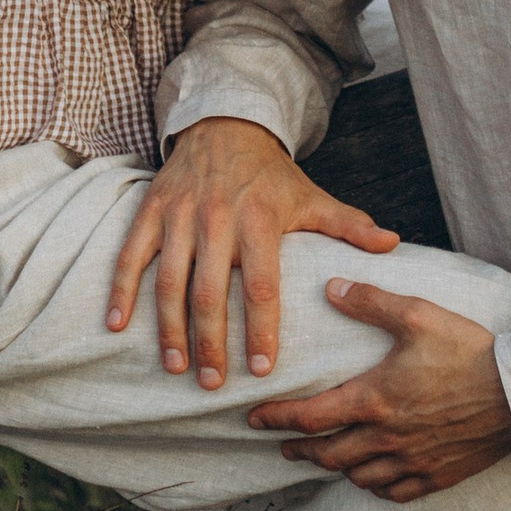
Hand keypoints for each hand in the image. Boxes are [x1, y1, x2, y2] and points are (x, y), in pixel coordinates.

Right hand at [106, 114, 397, 389]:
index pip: (262, 284)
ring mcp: (179, 216)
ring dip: (169, 328)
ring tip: (176, 367)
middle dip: (211, 342)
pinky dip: (121, 291)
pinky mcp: (150, 212)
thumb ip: (349, 225)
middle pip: (211, 291)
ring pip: (169, 280)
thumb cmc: (271, 175)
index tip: (263, 369)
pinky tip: (117, 327)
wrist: (224, 125)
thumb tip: (394, 245)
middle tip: (213, 385)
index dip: (261, 328)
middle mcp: (217, 219)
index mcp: (260, 221)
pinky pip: (130, 256)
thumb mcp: (311, 196)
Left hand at [247, 279, 510, 500]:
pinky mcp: (437, 475)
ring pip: (357, 477)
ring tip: (327, 458)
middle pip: (327, 454)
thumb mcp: (418, 315)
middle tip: (285, 446)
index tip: (255, 420)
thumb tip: (330, 289)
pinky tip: (373, 479)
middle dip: (300, 450)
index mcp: (374, 400)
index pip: (308, 417)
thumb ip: (370, 303)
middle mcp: (385, 438)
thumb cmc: (469, 351)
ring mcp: (411, 461)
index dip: (275, 419)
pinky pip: (394, 492)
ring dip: (335, 468)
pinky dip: (376, 487)